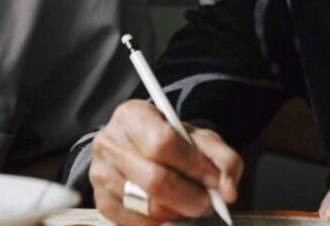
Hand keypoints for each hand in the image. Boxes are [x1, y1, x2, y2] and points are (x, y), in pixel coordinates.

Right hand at [89, 100, 241, 225]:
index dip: (194, 166)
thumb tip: (228, 190)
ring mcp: (101, 174)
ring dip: (178, 212)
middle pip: (154, 180)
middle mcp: (110, 143)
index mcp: (133, 115)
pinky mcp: (102, 201)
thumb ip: (222, 159)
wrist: (138, 149)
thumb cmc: (170, 142)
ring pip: (147, 206)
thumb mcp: (199, 138)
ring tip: (190, 204)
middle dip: (190, 197)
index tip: (214, 180)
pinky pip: (137, 224)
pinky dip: (162, 223)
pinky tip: (172, 211)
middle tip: (208, 202)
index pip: (163, 143)